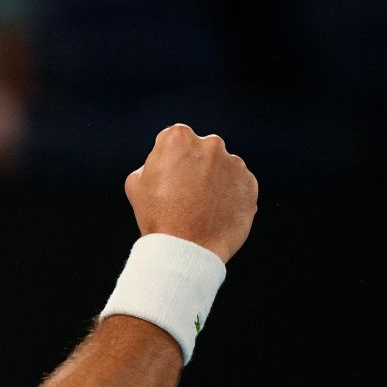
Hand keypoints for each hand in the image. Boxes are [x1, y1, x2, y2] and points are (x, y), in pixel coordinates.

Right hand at [124, 124, 257, 262]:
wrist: (186, 248)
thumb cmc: (157, 216)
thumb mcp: (136, 182)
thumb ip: (153, 162)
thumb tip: (166, 162)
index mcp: (179, 137)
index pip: (175, 140)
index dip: (170, 159)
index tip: (169, 177)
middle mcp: (210, 144)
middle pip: (202, 150)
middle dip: (195, 166)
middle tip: (185, 193)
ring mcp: (234, 164)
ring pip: (222, 167)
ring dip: (214, 180)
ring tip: (201, 207)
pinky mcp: (250, 184)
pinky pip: (238, 185)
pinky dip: (230, 195)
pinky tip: (215, 212)